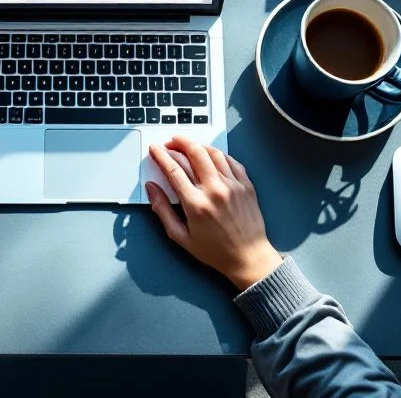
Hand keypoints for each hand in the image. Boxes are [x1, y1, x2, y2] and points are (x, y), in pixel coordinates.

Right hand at [146, 137, 282, 290]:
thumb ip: (162, 210)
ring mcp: (233, 186)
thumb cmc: (215, 251)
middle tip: (170, 142)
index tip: (155, 150)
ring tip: (189, 145)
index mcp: (196, 204)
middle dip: (178, 143)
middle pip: (193, 153)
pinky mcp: (246, 186)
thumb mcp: (181, 237)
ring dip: (197, 145)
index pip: (173, 169)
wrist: (248, 258)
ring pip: (213, 153)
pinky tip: (211, 155)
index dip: (160, 156)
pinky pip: (231, 161)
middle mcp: (215, 190)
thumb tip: (152, 189)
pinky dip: (219, 154)